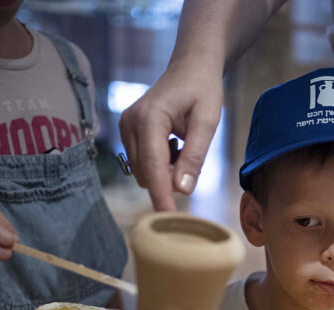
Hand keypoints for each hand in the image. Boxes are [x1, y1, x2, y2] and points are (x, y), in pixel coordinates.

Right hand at [119, 64, 222, 210]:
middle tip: (192, 159)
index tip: (168, 219)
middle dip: (169, 179)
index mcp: (150, 118)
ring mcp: (125, 127)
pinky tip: (174, 144)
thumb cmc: (202, 90)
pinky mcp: (127, 132)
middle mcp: (130, 123)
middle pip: (146, 172)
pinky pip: (142, 162)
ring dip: (166, 170)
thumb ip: (194, 156)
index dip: (162, 195)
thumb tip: (181, 190)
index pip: (153, 166)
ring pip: (144, 171)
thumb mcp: (208, 122)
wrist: (190, 67)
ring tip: (183, 145)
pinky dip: (160, 163)